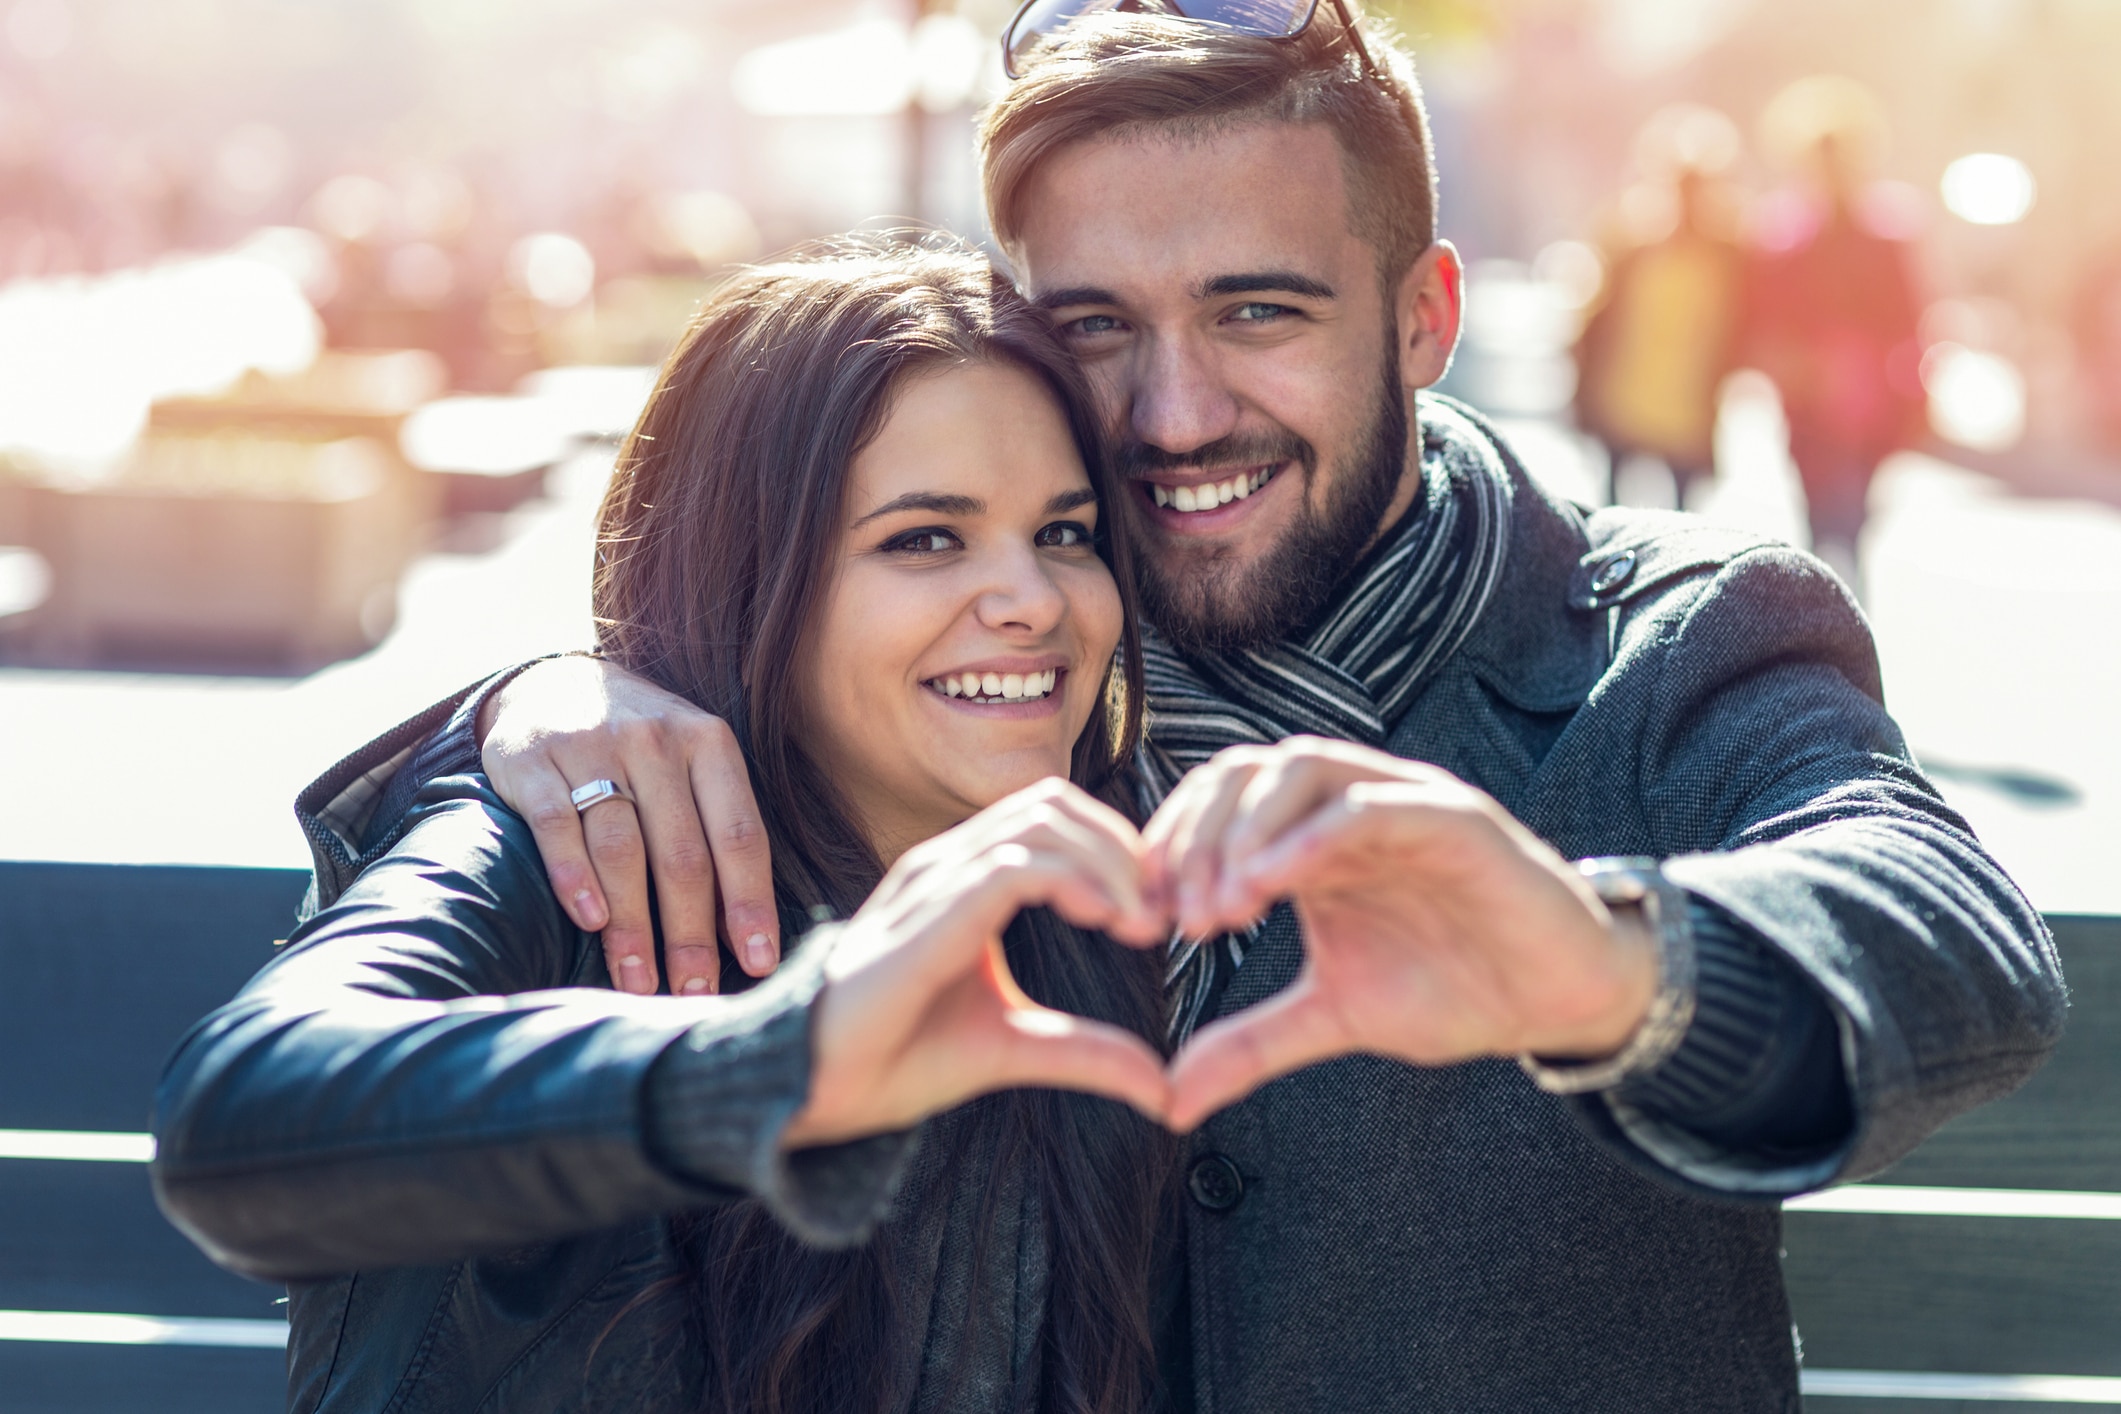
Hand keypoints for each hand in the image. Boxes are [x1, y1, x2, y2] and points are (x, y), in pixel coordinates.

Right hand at [478, 656, 775, 997]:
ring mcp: (592, 746)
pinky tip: (590, 921)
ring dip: (633, 925)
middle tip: (693, 992)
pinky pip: (558, 826)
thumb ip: (716, 829)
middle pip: (682, 853)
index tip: (756, 961)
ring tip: (639, 980)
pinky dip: (574, 877)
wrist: (551, 682)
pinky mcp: (533, 761)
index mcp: (709, 743)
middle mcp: (655, 740)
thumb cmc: (640, 748)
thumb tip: (744, 932)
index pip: (739, 834)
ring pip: (622, 849)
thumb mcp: (691, 763)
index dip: (750, 903)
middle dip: (691, 932)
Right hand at [784, 779, 1171, 1147]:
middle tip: (1163, 913)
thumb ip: (1084, 1052)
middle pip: (1055, 804)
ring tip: (1141, 922)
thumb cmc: (895, 1057)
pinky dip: (1074, 880)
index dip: (1118, 853)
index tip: (1160, 916)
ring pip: (1042, 821)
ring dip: (1109, 862)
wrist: (813, 1085)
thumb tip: (1162, 1089)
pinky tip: (1103, 919)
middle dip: (1124, 849)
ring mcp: (934, 879)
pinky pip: (1012, 865)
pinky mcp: (929, 913)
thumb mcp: (1014, 1049)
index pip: (1054, 820)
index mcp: (965, 879)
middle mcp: (948, 863)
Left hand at [1142, 737, 1656, 1131]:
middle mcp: (1350, 804)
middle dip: (1197, 838)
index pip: (1219, 803)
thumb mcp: (1333, 1016)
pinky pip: (1374, 806)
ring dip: (1247, 830)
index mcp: (1312, 838)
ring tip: (1221, 907)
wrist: (1560, 998)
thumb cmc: (1455, 988)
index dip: (1172, 849)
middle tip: (1178, 917)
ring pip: (1303, 768)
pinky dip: (1313, 835)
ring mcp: (1402, 803)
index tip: (1145, 921)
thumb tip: (1170, 1098)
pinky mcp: (1454, 820)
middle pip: (1246, 774)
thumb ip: (1251, 1043)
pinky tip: (1270, 885)